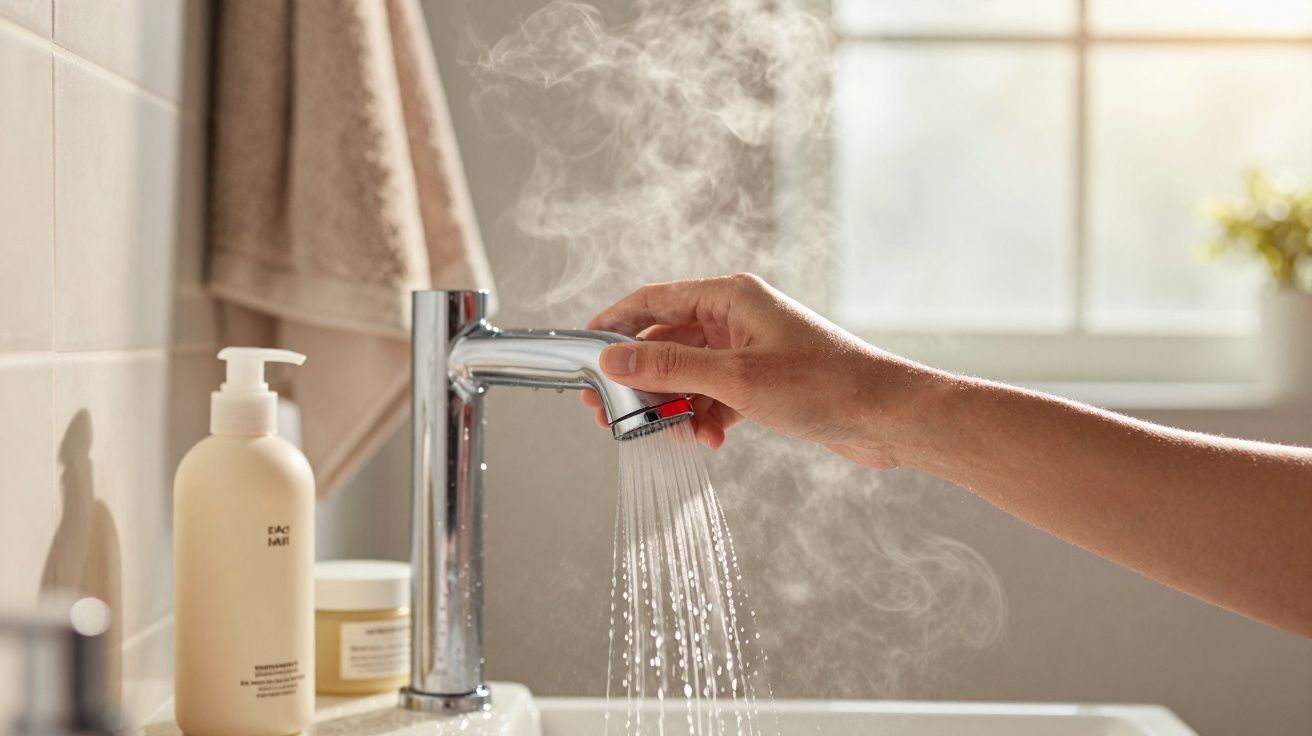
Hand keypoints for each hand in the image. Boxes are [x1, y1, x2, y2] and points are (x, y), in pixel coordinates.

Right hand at [581, 274, 932, 468]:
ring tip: (666, 434)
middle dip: (640, 377)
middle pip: (667, 340)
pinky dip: (705, 417)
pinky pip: (715, 395)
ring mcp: (751, 350)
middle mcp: (739, 317)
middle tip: (608, 411)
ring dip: (675, 406)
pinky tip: (708, 439)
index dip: (613, 324)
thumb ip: (670, 366)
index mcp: (731, 297)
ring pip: (689, 374)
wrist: (888, 417)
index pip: (653, 300)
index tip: (582, 352)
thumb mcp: (735, 378)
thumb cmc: (825, 385)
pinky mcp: (764, 381)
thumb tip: (614, 358)